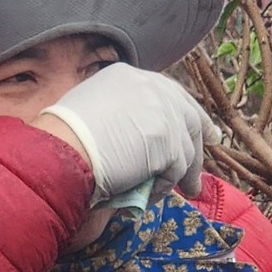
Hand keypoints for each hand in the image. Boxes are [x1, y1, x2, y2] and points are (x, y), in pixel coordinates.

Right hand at [37, 64, 215, 203]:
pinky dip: (168, 186)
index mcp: (128, 76)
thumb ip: (118, 113)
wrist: (59, 152)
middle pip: (187, 114)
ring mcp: (162, 114)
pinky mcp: (168, 143)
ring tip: (187, 188)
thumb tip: (136, 135)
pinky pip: (177, 170)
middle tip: (212, 147)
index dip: (183, 109)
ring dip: (187, 171)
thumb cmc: (61, 138)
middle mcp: (149, 87)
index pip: (167, 92)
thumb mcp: (90, 108)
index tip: (196, 124)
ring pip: (188, 146)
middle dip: (202, 134)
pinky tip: (155, 195)